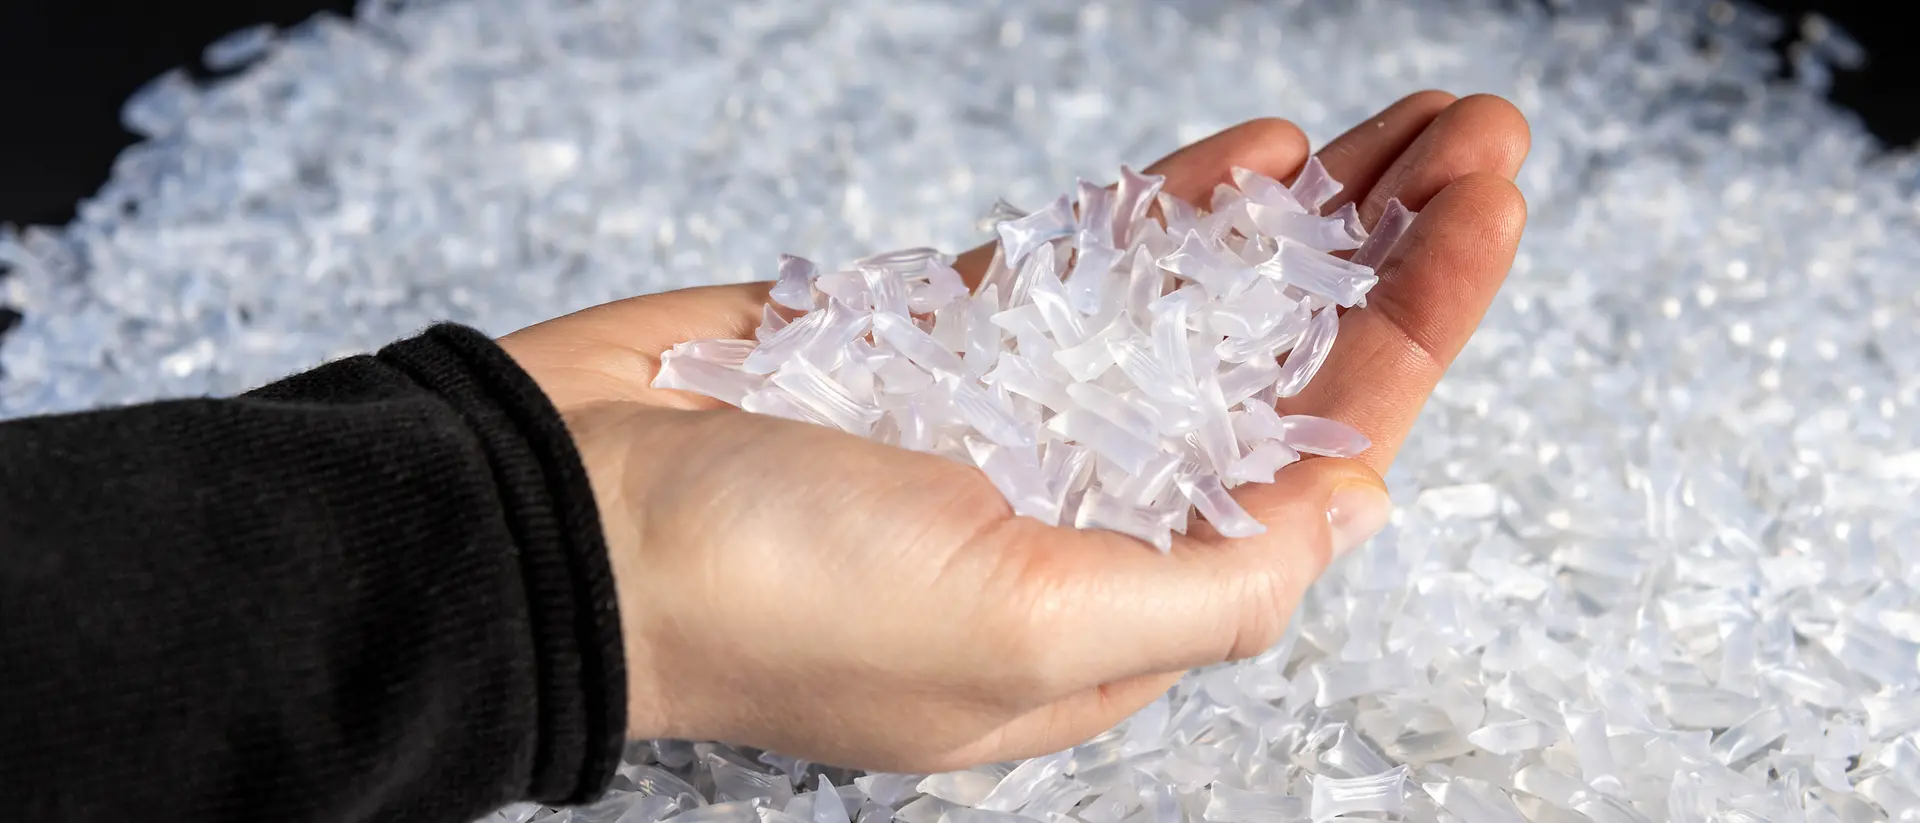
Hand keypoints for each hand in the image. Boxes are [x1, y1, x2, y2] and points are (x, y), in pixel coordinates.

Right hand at [497, 90, 1529, 771]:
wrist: (556, 515)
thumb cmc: (767, 594)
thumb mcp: (1022, 629)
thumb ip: (1210, 586)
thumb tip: (1347, 511)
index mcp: (1119, 613)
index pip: (1313, 465)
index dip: (1415, 333)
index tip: (1484, 212)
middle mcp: (1082, 519)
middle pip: (1275, 376)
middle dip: (1385, 257)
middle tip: (1473, 135)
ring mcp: (1009, 418)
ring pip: (1196, 309)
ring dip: (1300, 221)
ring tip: (1398, 128)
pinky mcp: (932, 336)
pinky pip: (1083, 264)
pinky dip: (1168, 209)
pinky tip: (1253, 157)